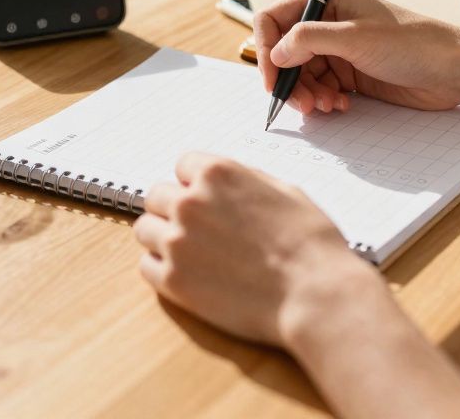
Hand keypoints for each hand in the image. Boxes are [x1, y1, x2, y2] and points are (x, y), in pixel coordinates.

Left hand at [133, 152, 384, 345]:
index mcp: (217, 173)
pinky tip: (190, 275)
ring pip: (145, 229)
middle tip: (200, 229)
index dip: (196, 183)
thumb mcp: (284, 190)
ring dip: (163, 237)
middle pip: (157, 196)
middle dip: (175, 209)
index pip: (182, 165)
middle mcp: (189, 202)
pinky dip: (163, 270)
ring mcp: (177, 242)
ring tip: (192, 253)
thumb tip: (225, 183)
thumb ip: (244, 180)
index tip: (207, 199)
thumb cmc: (310, 243)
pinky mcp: (173, 281)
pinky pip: (146, 266)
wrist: (314, 293)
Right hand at [252, 0, 459, 114]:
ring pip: (302, 75)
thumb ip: (308, 41)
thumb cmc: (412, 43)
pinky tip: (340, 106)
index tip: (271, 78)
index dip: (265, 48)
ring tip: (326, 106)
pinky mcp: (352, 75)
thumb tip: (274, 54)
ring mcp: (341, 51)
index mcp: (329, 1)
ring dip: (307, 94)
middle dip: (289, 80)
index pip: (276, 19)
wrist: (453, 70)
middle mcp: (331, 24)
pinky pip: (322, 89)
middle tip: (301, 103)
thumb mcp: (355, 37)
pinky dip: (323, 100)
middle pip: (286, 53)